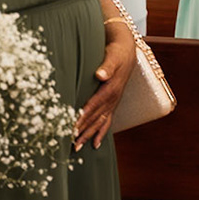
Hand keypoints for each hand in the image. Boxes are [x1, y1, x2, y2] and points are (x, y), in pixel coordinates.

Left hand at [76, 23, 135, 149]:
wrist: (127, 51)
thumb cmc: (116, 53)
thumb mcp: (112, 56)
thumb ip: (107, 66)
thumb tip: (100, 75)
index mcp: (111, 89)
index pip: (93, 106)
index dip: (83, 117)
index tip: (72, 128)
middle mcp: (113, 99)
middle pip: (96, 118)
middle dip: (83, 131)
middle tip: (71, 144)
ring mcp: (114, 102)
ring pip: (100, 122)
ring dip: (89, 135)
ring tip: (78, 148)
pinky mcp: (113, 103)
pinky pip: (108, 121)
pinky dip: (101, 133)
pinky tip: (96, 144)